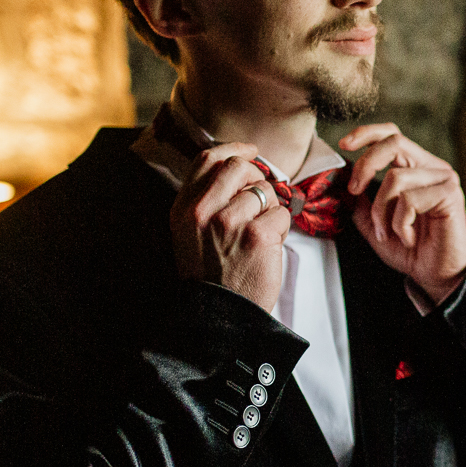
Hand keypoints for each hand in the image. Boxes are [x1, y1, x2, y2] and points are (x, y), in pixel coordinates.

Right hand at [170, 143, 292, 310]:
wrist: (220, 316)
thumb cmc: (212, 275)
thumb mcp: (191, 234)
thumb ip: (207, 200)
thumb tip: (239, 168)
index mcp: (184, 208)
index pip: (208, 159)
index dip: (234, 150)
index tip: (252, 152)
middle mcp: (202, 211)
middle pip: (240, 167)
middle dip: (258, 178)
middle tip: (261, 199)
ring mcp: (230, 222)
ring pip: (265, 191)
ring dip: (270, 210)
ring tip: (259, 235)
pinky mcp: (257, 235)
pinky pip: (281, 214)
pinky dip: (281, 229)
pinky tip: (268, 247)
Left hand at [340, 123, 465, 304]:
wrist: (435, 274)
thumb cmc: (410, 249)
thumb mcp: (375, 223)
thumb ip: (360, 202)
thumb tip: (342, 180)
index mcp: (416, 167)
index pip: (392, 135)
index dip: (366, 134)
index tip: (344, 145)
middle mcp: (432, 167)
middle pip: (394, 142)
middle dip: (366, 164)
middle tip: (355, 191)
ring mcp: (443, 179)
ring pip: (396, 176)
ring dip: (382, 210)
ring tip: (388, 232)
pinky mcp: (450, 195)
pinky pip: (409, 200)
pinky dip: (400, 224)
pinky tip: (408, 238)